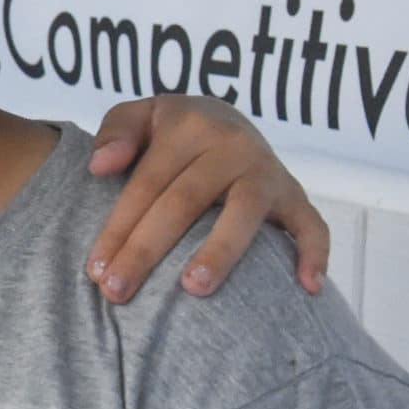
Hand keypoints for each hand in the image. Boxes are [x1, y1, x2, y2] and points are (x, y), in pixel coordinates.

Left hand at [86, 96, 328, 302]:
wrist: (224, 121)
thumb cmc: (171, 133)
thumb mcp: (141, 116)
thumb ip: (117, 132)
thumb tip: (100, 166)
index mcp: (190, 125)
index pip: (146, 184)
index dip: (118, 227)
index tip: (94, 271)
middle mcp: (232, 146)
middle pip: (184, 202)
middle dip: (146, 250)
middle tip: (116, 292)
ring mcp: (267, 172)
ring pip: (244, 213)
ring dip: (219, 252)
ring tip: (192, 289)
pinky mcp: (294, 196)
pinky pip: (311, 225)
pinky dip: (314, 254)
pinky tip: (306, 287)